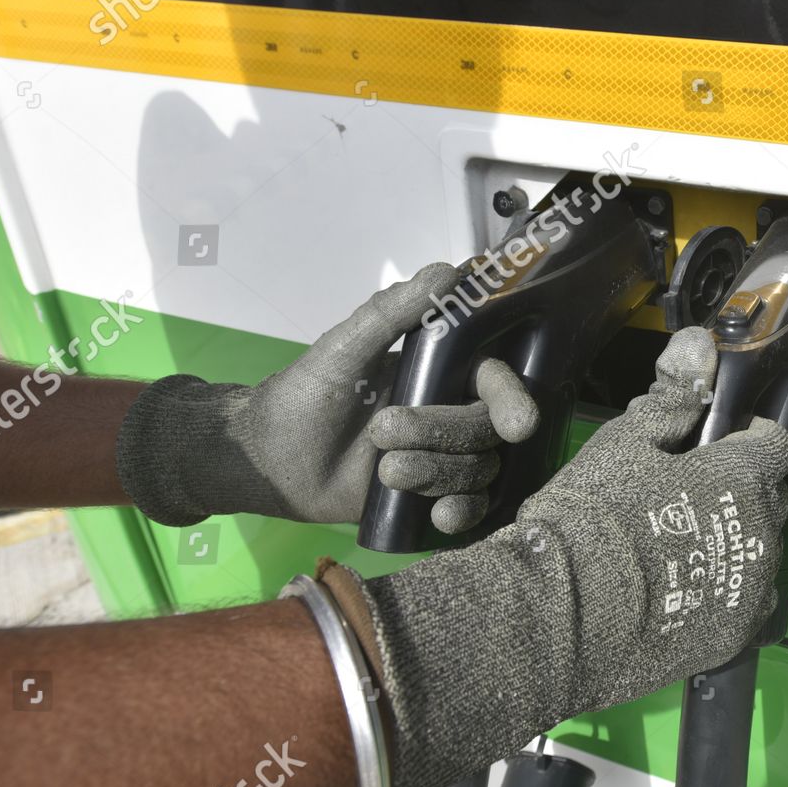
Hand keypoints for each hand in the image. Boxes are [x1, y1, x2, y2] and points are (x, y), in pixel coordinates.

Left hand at [115, 263, 536, 530]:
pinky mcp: (429, 498)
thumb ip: (393, 312)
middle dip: (441, 435)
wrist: (270, 461)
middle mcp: (449, 413)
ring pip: (478, 470)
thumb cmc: (304, 395)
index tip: (516, 423)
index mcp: (439, 374)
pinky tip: (439, 516)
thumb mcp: (344, 348)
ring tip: (384, 472)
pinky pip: (470, 509)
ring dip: (435, 472)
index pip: (496, 383)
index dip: (511, 400)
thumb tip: (449, 270)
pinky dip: (461, 513)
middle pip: (485, 431)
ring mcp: (442, 458)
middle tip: (383, 434)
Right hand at [322, 328, 787, 786]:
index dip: (750, 438)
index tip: (719, 443)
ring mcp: (752, 591)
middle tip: (690, 495)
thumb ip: (673, 395)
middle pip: (771, 500)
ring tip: (684, 546)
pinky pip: (749, 604)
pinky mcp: (734, 637)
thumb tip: (701, 343)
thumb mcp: (625, 442)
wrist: (561, 614)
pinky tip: (689, 590)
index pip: (777, 445)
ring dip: (737, 543)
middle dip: (742, 491)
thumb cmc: (590, 514)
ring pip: (762, 554)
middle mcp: (763, 533)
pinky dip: (729, 592)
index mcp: (743, 478)